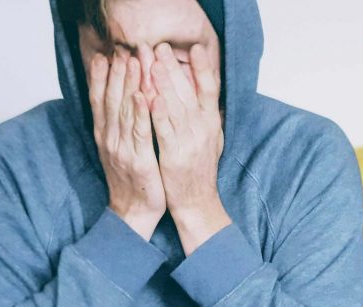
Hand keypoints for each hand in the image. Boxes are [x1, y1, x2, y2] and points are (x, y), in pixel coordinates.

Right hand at [89, 50, 165, 240]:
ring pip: (124, 111)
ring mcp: (122, 149)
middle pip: (111, 99)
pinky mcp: (138, 160)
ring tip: (133, 62)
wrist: (133, 213)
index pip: (100, 100)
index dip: (101, 76)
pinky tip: (142, 95)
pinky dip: (140, 113)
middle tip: (122, 49)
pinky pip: (139, 132)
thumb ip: (117, 126)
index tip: (105, 54)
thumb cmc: (131, 180)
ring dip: (128, 84)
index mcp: (104, 135)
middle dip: (117, 72)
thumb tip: (118, 101)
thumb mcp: (118, 149)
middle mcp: (109, 139)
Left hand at [151, 42, 230, 254]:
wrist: (197, 203)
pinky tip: (150, 97)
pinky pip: (165, 131)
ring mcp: (190, 142)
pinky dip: (158, 114)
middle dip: (174, 68)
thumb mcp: (211, 140)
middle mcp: (204, 129)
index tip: (196, 48)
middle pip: (189, 93)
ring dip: (164, 84)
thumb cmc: (199, 171)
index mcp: (211, 123)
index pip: (210, 90)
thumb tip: (209, 95)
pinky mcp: (175, 156)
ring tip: (152, 63)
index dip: (203, 68)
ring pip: (176, 108)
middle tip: (160, 47)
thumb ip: (208, 117)